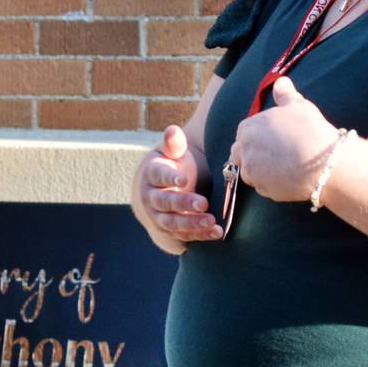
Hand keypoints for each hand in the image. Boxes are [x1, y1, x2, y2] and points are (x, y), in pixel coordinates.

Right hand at [134, 125, 221, 249]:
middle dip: (183, 203)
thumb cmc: (172, 165)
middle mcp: (151, 197)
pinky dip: (200, 235)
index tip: (183, 180)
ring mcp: (159, 216)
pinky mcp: (171, 231)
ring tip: (211, 222)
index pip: (158, 175)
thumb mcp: (172, 153)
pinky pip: (184, 235)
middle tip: (203, 203)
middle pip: (164, 202)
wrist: (161, 190)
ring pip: (172, 223)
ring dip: (191, 223)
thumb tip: (172, 130)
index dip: (169, 178)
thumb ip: (174, 144)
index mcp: (152, 174)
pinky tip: (216, 232)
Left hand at [230, 77, 341, 201]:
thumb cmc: (309, 130)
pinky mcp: (264, 190)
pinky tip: (287, 177)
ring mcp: (252, 173)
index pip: (244, 131)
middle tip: (275, 152)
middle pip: (241, 152)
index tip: (272, 136)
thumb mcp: (298, 105)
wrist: (323, 163)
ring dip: (260, 169)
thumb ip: (285, 94)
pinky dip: (271, 183)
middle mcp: (244, 151)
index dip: (258, 134)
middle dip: (252, 152)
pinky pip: (263, 186)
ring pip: (250, 171)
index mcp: (248, 128)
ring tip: (281, 166)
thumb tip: (280, 81)